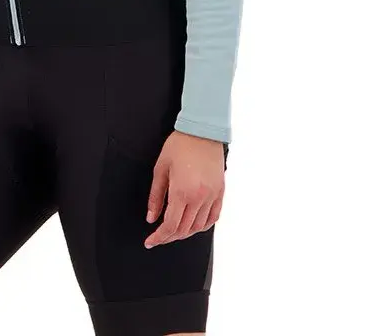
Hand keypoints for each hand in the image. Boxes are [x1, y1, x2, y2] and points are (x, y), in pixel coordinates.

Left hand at [144, 129, 225, 248]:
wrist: (202, 131)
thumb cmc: (179, 145)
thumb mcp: (160, 169)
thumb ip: (155, 196)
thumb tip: (151, 217)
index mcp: (182, 192)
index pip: (170, 225)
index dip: (159, 237)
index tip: (151, 241)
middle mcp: (199, 198)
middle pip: (184, 229)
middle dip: (169, 237)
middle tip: (159, 238)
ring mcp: (212, 196)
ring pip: (199, 227)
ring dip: (185, 233)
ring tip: (174, 232)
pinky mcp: (220, 192)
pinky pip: (213, 217)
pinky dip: (203, 226)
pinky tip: (194, 225)